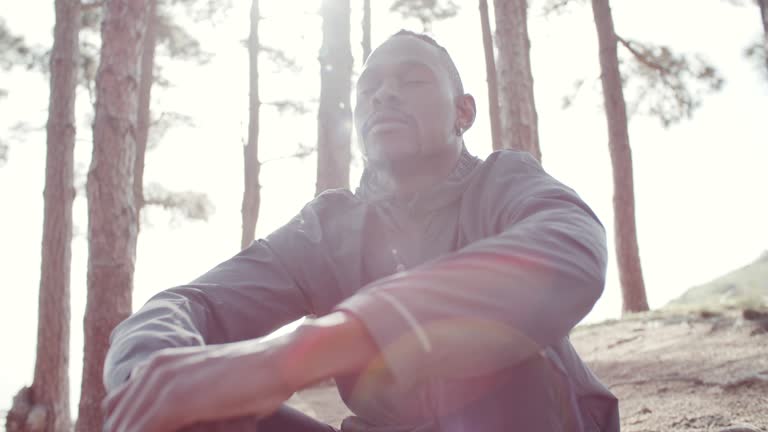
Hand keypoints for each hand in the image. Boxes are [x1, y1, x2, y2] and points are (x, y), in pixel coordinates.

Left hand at [102, 339, 293, 431]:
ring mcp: (163, 382)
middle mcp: (154, 368)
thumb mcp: (210, 389)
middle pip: (117, 418)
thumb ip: (186, 405)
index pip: (118, 406)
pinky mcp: (176, 400)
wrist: (279, 362)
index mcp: (159, 364)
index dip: (126, 427)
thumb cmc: (255, 381)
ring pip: (126, 426)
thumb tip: (182, 423)